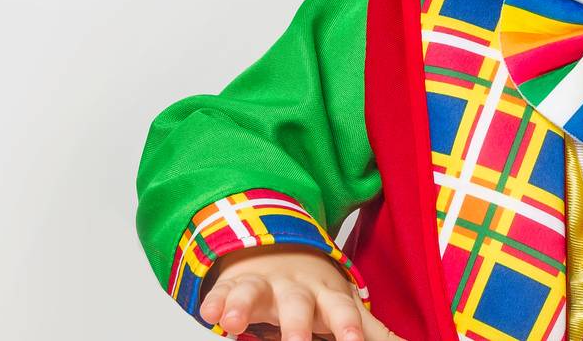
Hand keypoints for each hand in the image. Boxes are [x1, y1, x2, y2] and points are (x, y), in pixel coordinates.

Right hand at [197, 245, 406, 340]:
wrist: (281, 250)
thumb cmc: (317, 292)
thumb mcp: (345, 307)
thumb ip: (375, 331)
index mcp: (327, 295)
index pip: (340, 311)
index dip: (347, 326)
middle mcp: (295, 288)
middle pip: (296, 305)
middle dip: (295, 325)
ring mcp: (264, 284)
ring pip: (253, 293)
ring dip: (242, 307)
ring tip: (229, 324)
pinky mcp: (236, 286)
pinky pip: (222, 293)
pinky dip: (214, 302)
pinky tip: (207, 314)